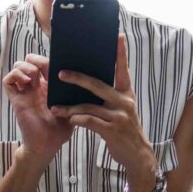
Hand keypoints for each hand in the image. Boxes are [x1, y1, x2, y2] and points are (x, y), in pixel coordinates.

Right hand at [2, 54, 73, 164]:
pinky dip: (15, 76)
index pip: (44, 63)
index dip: (46, 57)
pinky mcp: (16, 99)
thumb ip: (76, 95)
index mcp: (49, 86)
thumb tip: (86, 78)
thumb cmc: (60, 129)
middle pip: (29, 61)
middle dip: (35, 59)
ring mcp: (25, 92)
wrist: (47, 145)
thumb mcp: (73, 108)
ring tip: (34, 77)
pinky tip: (27, 82)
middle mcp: (36, 87)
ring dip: (25, 67)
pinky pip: (8, 81)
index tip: (55, 58)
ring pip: (18, 67)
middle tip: (42, 67)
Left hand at [53, 36, 158, 190]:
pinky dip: (77, 120)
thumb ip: (109, 97)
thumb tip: (87, 84)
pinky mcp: (112, 130)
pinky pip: (89, 121)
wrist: (137, 155)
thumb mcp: (122, 110)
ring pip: (88, 106)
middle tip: (60, 73)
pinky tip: (68, 120)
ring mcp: (119, 116)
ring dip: (69, 107)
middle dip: (77, 78)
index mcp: (127, 93)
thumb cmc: (124, 130)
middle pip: (97, 84)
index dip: (121, 53)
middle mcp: (124, 101)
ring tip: (55, 107)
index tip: (119, 36)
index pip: (123, 69)